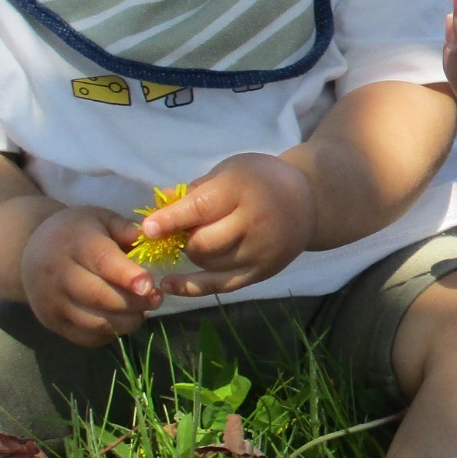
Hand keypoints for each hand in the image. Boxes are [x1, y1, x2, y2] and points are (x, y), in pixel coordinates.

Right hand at [20, 206, 161, 345]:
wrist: (31, 251)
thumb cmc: (76, 232)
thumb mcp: (101, 219)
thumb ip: (126, 229)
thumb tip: (151, 239)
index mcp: (75, 243)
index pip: (102, 261)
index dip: (128, 276)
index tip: (150, 285)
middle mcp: (59, 274)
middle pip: (99, 296)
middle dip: (134, 303)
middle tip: (156, 300)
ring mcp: (52, 301)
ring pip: (94, 322)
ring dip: (125, 322)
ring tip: (141, 312)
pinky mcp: (51, 322)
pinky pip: (86, 337)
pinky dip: (110, 334)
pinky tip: (121, 321)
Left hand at [136, 152, 315, 297]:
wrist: (308, 203)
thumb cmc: (261, 180)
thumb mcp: (230, 171)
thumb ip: (195, 191)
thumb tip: (157, 211)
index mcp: (243, 190)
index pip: (201, 208)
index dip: (171, 219)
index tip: (147, 229)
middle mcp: (254, 223)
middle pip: (202, 242)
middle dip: (183, 238)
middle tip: (182, 229)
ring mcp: (260, 251)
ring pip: (209, 263)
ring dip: (193, 253)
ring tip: (199, 238)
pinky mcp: (261, 272)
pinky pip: (221, 285)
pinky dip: (192, 287)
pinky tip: (169, 285)